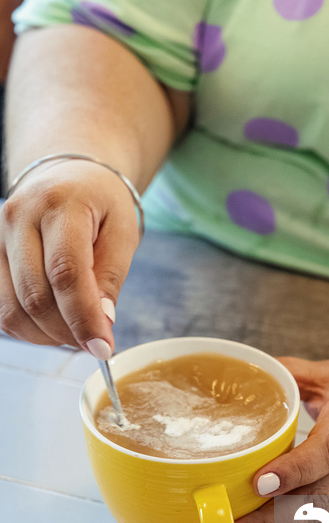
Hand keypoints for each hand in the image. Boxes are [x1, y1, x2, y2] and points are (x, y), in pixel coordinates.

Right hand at [0, 159, 139, 353]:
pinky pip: (1, 307)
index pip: (66, 272)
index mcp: (59, 204)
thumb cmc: (100, 201)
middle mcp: (19, 217)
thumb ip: (112, 275)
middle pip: (35, 295)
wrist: (69, 176)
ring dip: (46, 335)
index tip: (103, 346)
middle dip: (67, 331)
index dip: (84, 317)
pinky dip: (28, 327)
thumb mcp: (122, 230)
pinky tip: (54, 325)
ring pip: (12, 308)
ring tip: (77, 334)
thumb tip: (102, 322)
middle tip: (96, 341)